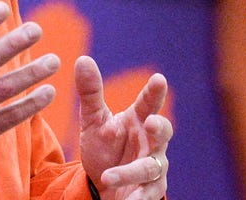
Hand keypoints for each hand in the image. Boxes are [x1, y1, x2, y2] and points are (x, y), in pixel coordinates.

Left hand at [76, 56, 171, 199]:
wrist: (102, 185)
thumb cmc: (104, 147)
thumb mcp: (93, 121)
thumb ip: (90, 93)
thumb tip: (82, 59)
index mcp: (139, 120)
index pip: (149, 103)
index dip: (155, 92)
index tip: (159, 79)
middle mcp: (151, 141)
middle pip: (163, 132)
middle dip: (159, 128)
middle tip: (151, 123)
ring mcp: (154, 166)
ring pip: (150, 167)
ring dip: (131, 172)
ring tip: (109, 177)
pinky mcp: (151, 190)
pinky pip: (149, 194)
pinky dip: (138, 198)